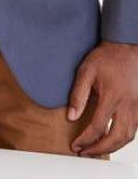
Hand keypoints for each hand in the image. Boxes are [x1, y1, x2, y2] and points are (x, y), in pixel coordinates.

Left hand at [68, 41, 137, 155]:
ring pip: (128, 137)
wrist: (126, 48)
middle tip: (85, 152)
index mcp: (111, 97)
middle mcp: (127, 106)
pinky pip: (134, 130)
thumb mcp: (85, 72)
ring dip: (112, 148)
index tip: (75, 145)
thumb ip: (78, 95)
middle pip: (115, 138)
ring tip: (96, 150)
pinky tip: (112, 140)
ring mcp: (136, 108)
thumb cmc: (105, 58)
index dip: (85, 139)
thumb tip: (71, 117)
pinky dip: (123, 140)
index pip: (98, 126)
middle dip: (99, 149)